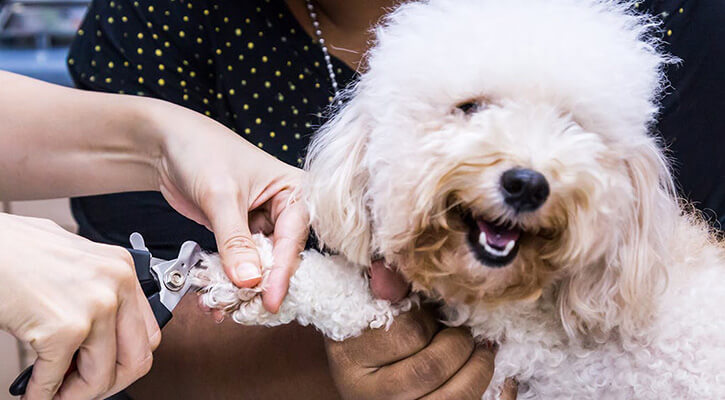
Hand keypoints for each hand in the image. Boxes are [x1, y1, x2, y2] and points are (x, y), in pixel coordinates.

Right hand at [0, 213, 159, 399]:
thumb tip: (102, 335)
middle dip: (108, 384)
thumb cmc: (17, 251)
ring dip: (76, 393)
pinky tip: (32, 392)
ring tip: (56, 393)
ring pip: (102, 377)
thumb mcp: (76, 265)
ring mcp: (95, 307)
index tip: (107, 370)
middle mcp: (116, 285)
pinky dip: (42, 394)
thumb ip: (98, 293)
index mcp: (123, 270)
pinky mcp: (64, 328)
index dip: (127, 361)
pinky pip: (56, 380)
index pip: (148, 333)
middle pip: (136, 359)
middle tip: (82, 389)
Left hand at [146, 103, 308, 311]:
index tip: (271, 301)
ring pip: (260, 265)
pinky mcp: (240, 233)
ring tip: (222, 305)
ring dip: (241, 287)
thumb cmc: (201, 151)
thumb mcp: (220, 196)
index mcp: (295, 190)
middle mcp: (284, 209)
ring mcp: (262, 223)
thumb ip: (235, 240)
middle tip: (245, 309)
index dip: (281, 272)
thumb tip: (249, 280)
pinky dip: (227, 280)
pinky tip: (213, 295)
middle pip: (281, 257)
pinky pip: (240, 263)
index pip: (293, 238)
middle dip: (261, 284)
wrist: (165, 142)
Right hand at [326, 306, 500, 399]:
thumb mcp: (368, 310)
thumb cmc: (368, 335)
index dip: (428, 319)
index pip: (405, 334)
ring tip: (480, 352)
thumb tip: (391, 272)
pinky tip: (496, 378)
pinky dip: (493, 393)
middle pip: (430, 369)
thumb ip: (386, 289)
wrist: (364, 373)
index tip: (432, 313)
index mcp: (349, 358)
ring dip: (478, 369)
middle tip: (465, 332)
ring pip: (451, 398)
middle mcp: (368, 394)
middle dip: (459, 344)